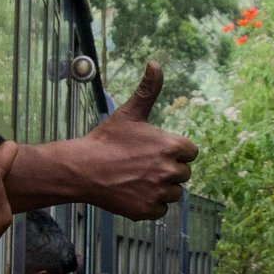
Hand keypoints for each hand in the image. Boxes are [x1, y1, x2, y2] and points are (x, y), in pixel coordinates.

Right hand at [68, 62, 196, 219]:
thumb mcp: (130, 112)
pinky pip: (161, 209)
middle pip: (184, 173)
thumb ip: (149, 89)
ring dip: (161, 187)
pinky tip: (133, 191)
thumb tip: (155, 62)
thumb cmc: (106, 140)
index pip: (190, 152)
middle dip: (168, 169)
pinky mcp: (148, 210)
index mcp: (171, 146)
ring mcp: (159, 193)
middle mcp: (170, 171)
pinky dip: (150, 203)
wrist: (82, 169)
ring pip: (174, 192)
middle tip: (143, 164)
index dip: (174, 150)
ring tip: (138, 177)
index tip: (155, 150)